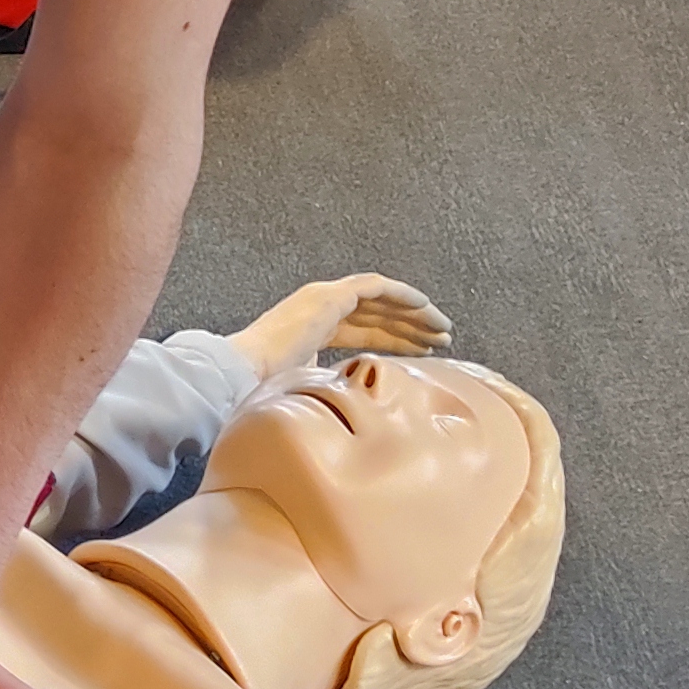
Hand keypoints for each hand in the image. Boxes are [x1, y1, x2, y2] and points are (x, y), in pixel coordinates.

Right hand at [227, 270, 452, 384]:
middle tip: (443, 337)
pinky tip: (424, 306)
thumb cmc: (268, 390)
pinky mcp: (329, 296)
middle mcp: (321, 308)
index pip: (366, 330)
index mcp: (316, 329)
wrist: (245, 374)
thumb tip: (360, 402)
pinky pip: (374, 287)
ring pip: (382, 299)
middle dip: (412, 326)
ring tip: (442, 327)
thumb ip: (337, 384)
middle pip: (378, 314)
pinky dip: (401, 295)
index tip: (424, 352)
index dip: (397, 340)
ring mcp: (324, 298)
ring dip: (414, 312)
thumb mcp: (314, 386)